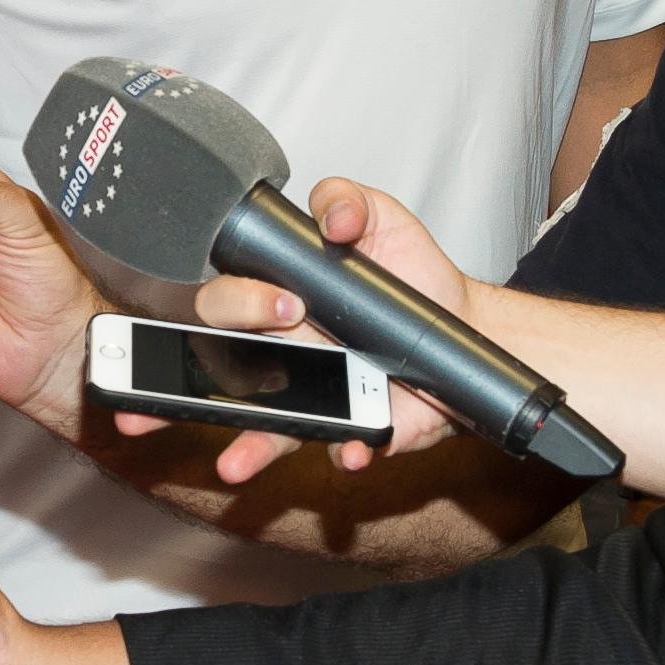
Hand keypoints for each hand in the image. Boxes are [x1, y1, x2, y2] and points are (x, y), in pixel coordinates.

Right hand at [111, 177, 471, 481]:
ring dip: (247, 446)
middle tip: (249, 357)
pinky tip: (352, 450)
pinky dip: (346, 450)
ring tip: (233, 464)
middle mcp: (284, 350)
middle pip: (221, 366)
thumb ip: (346, 200)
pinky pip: (338, 445)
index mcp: (275, 300)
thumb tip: (332, 218)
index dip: (239, 302)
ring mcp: (314, 391)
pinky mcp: (352, 424)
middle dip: (200, 376)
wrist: (464, 321)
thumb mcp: (380, 217)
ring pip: (263, 423)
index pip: (226, 302)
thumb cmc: (410, 275)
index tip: (282, 302)